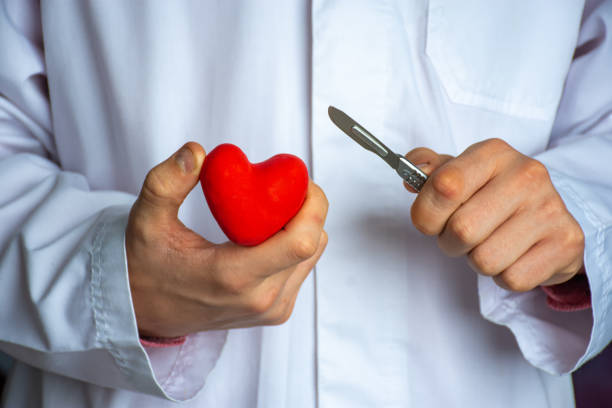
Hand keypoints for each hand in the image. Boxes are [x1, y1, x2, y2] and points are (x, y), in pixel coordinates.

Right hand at [126, 142, 327, 337]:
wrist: (148, 312)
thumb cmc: (147, 265)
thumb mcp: (146, 220)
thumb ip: (166, 183)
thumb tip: (197, 153)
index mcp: (233, 277)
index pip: (300, 242)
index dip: (312, 204)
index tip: (298, 179)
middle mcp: (260, 299)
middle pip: (312, 244)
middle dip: (308, 208)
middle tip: (284, 186)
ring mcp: (271, 310)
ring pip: (312, 255)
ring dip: (302, 225)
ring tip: (271, 208)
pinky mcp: (276, 312)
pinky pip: (302, 268)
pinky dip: (294, 244)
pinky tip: (268, 232)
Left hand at [405, 139, 583, 291]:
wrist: (548, 217)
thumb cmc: (493, 196)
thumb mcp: (461, 174)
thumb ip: (430, 170)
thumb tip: (411, 172)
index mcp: (493, 153)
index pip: (443, 186)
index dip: (426, 214)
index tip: (430, 220)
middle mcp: (526, 175)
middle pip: (462, 230)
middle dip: (450, 242)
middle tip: (462, 236)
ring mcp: (550, 208)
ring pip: (485, 259)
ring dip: (477, 261)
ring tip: (489, 243)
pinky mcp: (566, 242)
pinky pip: (513, 278)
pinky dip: (504, 276)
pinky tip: (513, 256)